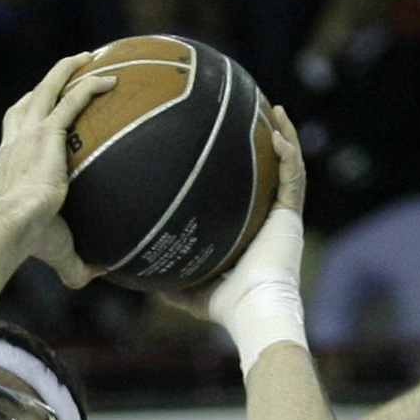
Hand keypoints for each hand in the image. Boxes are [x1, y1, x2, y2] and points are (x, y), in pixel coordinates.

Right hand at [0, 53, 114, 286]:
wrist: (17, 225)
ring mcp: (28, 134)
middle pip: (25, 104)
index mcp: (9, 168)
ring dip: (65, 70)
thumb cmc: (30, 241)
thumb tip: (95, 275)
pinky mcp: (46, 131)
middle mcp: (14, 145)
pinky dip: (89, 85)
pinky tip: (112, 79)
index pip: (15, 139)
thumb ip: (74, 263)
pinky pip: (72, 99)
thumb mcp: (56, 251)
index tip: (42, 122)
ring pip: (46, 89)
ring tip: (85, 58)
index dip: (27, 126)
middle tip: (64, 75)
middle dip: (44, 86)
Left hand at [161, 105, 305, 320]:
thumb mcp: (186, 289)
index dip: (244, 167)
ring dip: (285, 136)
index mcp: (251, 230)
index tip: (229, 143)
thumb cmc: (223, 306)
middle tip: (256, 113)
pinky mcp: (292, 217)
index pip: (249, 191)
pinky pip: (293, 178)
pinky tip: (278, 132)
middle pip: (271, 172)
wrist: (251, 311)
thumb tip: (126, 273)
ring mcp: (283, 217)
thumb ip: (165, 278)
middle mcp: (270, 220)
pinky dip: (289, 154)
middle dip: (268, 141)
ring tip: (277, 108)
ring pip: (289, 167)